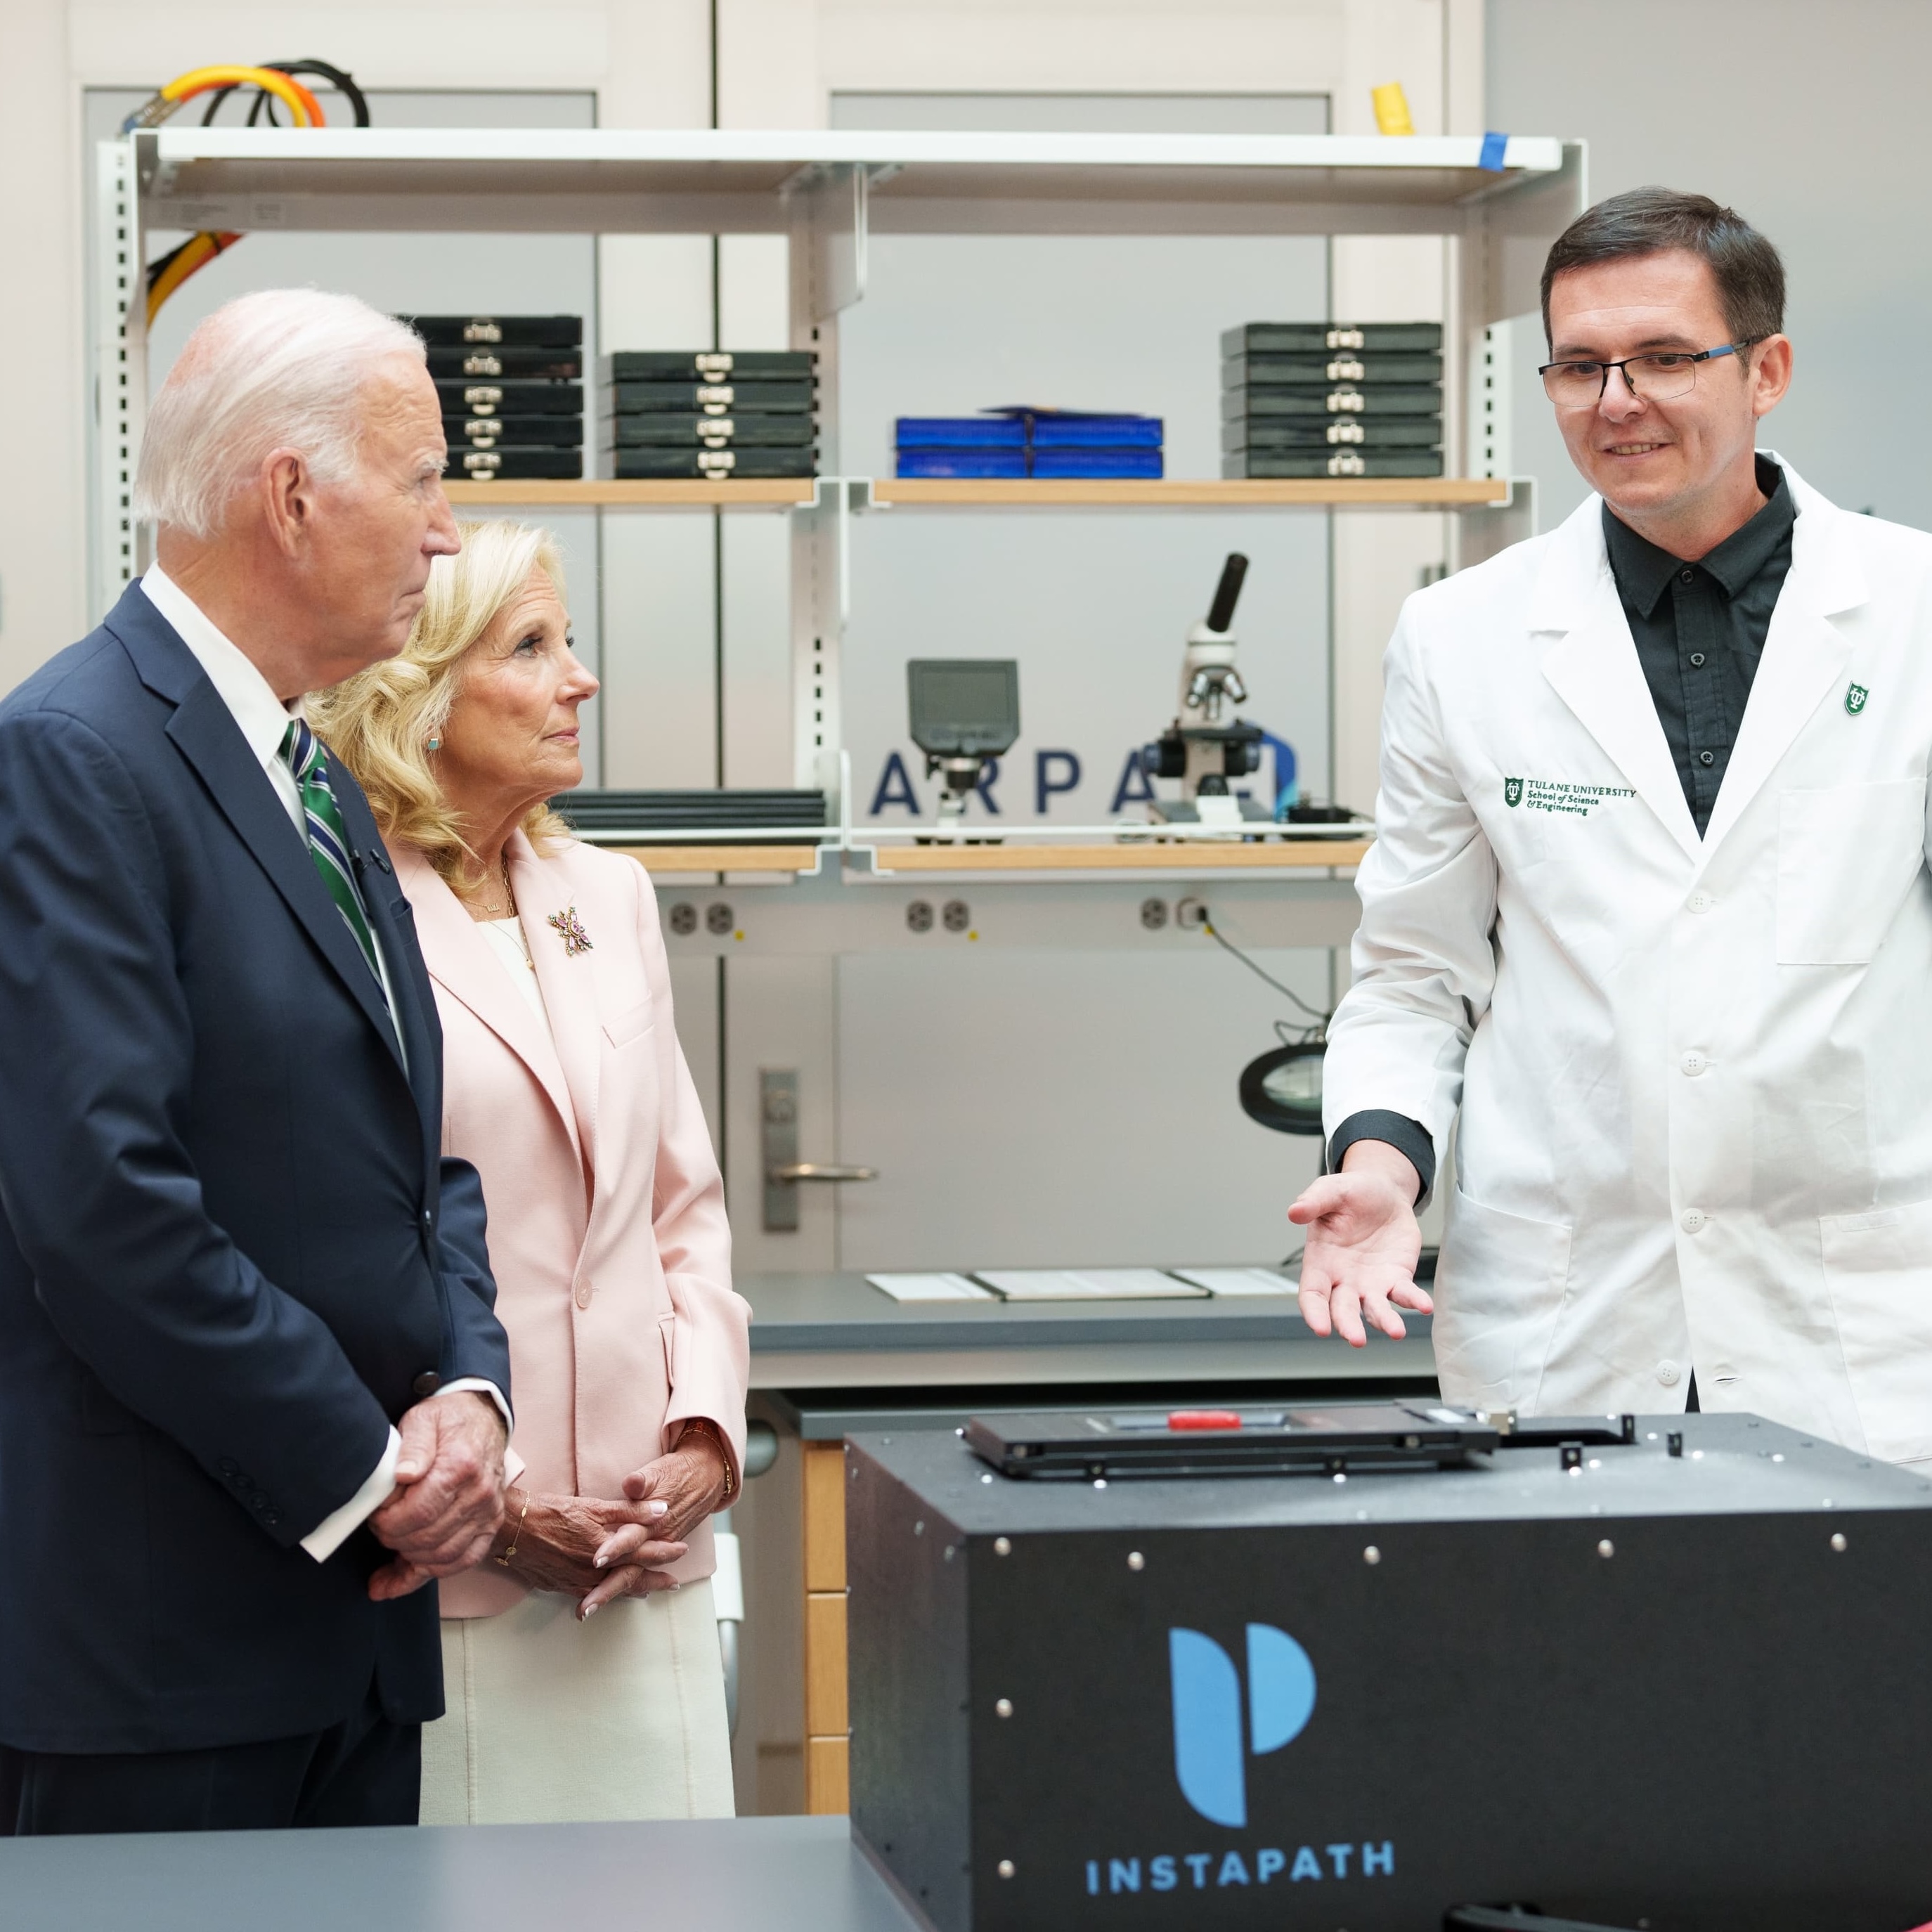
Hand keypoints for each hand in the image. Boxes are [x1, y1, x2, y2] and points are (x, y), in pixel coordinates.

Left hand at [367, 1392, 508, 1600]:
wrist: (484, 1419)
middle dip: (394, 1538)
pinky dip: (429, 1573)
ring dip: (409, 1557)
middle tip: (379, 1525)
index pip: (420, 1513)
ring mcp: (488, 1513)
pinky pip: (461, 1561)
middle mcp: (480, 1494)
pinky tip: (402, 1574)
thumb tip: (403, 1475)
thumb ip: (413, 1445)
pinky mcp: (489, 1525)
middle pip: (428, 1538)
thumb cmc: (448, 1420)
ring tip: (390, 1544)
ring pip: (443, 1556)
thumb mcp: (424, 1418)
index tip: (375, 1514)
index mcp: (462, 1466)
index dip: (388, 1522)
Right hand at [495, 1488, 687, 1605]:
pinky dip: (606, 1596)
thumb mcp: (594, 1506)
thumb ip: (630, 1510)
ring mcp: (578, 1582)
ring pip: (614, 1589)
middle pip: (633, 1577)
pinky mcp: (562, 1586)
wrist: (511, 1529)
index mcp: (607, 1547)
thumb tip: (663, 1510)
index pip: (645, 1552)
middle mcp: (596, 1570)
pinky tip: (609, 1596)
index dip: (665, 1552)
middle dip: (655, 1580)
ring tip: (649, 1592)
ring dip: (634, 1590)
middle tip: (674, 1584)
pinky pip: (591, 1596)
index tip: (682, 1551)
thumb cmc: (552, 1511)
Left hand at [577, 1432, 729, 1617]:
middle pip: (629, 1569)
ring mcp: (657, 1549)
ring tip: (585, 1612)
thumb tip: (632, 1484)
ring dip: (609, 1594)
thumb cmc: (678, 1473)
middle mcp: (655, 1540)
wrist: (705, 1480)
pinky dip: (623, 1589)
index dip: (614, 1549)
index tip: (596, 1559)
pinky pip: (638, 1573)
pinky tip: (605, 1599)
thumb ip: (642, 1480)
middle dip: (606, 1589)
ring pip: (632, 1576)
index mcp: (652, 1521)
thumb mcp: (659, 1472)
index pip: (630, 1538)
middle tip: (585, 1607)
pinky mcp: (657, 1550)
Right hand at [1288, 1141, 1432, 1347]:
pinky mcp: (1397, 1277)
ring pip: (1375, 1309)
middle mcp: (1344, 1279)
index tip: (1321, 1328)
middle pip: (1342, 1309)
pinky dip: (1414, 1301)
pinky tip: (1424, 1306)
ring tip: (1395, 1330)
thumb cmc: (1351, 1193)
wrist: (1384, 1191)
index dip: (1314, 1313)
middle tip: (1357, 1339)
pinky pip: (1405, 1293)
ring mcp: (1372, 1282)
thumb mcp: (1330, 1190)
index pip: (1312, 1294)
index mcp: (1321, 1262)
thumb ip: (1313, 1201)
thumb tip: (1294, 1212)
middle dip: (1348, 1325)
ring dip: (1384, 1321)